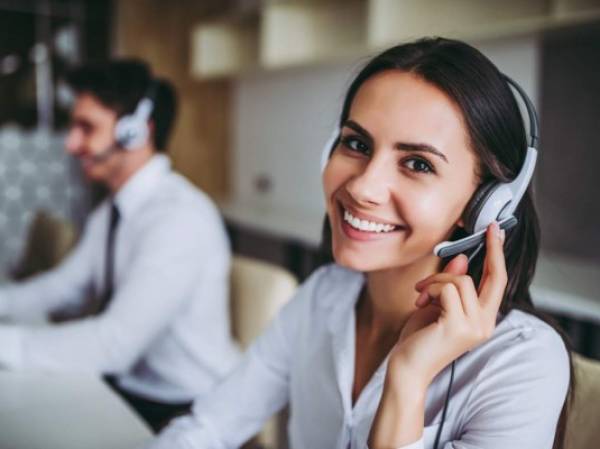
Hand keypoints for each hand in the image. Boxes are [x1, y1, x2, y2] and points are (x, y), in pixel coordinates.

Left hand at [387, 222, 506, 387]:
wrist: (406, 368)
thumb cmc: (419, 339)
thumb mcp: (436, 305)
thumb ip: (451, 285)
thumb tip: (463, 259)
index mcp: (483, 320)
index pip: (498, 283)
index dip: (499, 256)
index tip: (497, 231)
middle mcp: (485, 324)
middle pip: (496, 278)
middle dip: (493, 249)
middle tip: (488, 228)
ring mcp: (475, 327)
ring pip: (461, 280)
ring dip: (435, 281)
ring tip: (420, 294)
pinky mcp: (459, 326)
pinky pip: (447, 289)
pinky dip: (430, 289)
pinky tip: (419, 302)